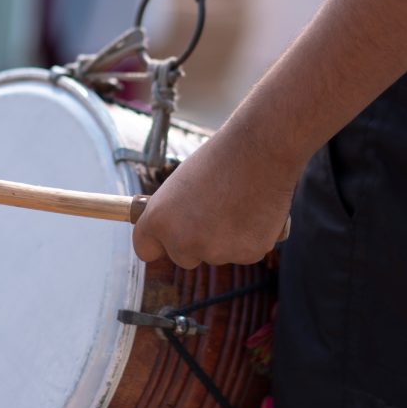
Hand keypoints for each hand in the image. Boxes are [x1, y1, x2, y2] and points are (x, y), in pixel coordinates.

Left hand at [132, 125, 298, 268]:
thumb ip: (175, 214)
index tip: (168, 238)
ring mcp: (216, 252)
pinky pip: (245, 252)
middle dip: (196, 242)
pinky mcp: (247, 254)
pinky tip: (256, 211)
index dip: (158, 243)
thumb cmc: (220, 159)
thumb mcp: (180, 185)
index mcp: (159, 220)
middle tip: (213, 212)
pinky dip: (251, 238)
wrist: (260, 149)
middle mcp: (182, 241)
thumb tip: (178, 231)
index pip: (145, 249)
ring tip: (238, 203)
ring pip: (217, 255)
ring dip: (226, 239)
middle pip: (183, 257)